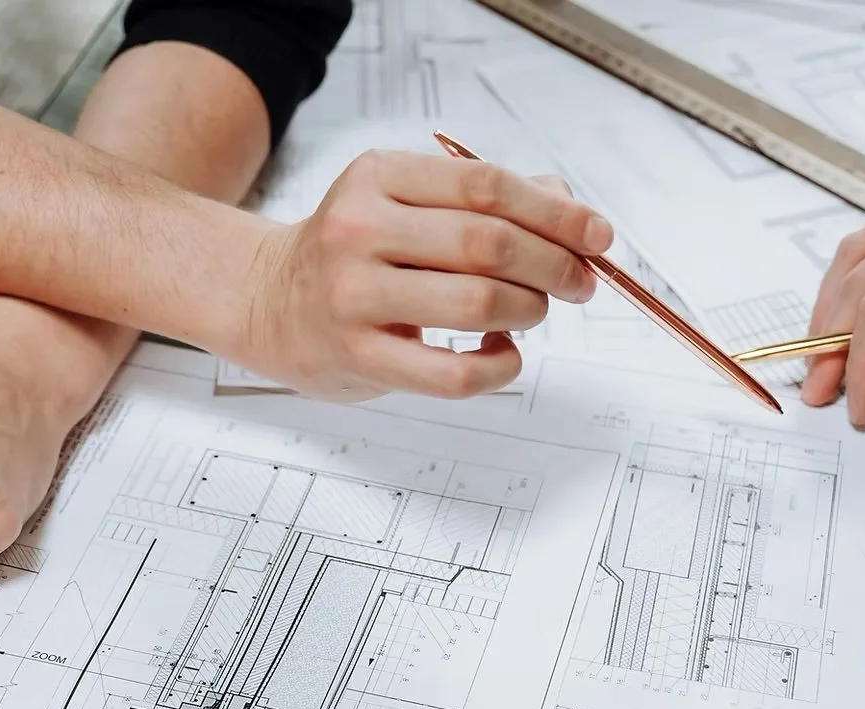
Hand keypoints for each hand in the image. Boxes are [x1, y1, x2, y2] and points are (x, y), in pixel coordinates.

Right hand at [244, 149, 612, 398]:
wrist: (268, 303)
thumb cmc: (348, 257)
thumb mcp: (401, 204)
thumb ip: (480, 200)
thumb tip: (569, 210)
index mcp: (378, 178)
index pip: (486, 185)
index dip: (554, 212)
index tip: (596, 236)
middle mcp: (361, 231)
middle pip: (488, 243)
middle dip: (553, 265)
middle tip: (578, 283)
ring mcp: (356, 298)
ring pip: (476, 304)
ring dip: (527, 311)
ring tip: (531, 312)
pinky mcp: (360, 358)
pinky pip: (452, 374)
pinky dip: (498, 367)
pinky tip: (501, 354)